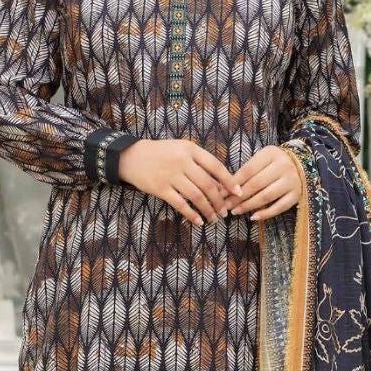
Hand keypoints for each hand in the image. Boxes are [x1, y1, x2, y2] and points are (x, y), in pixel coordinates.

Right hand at [117, 137, 242, 227]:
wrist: (132, 156)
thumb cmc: (162, 153)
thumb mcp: (181, 150)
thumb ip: (199, 163)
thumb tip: (219, 184)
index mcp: (190, 149)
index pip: (215, 166)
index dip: (229, 180)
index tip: (238, 192)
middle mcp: (182, 161)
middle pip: (208, 185)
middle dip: (219, 201)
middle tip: (225, 212)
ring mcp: (171, 175)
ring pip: (196, 196)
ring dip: (208, 210)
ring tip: (214, 218)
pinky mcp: (161, 189)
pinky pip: (181, 204)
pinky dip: (192, 215)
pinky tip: (198, 221)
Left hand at [228, 144, 302, 220]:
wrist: (302, 164)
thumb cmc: (274, 163)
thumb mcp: (261, 160)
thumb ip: (246, 171)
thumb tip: (224, 189)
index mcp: (271, 154)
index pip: (248, 170)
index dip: (233, 183)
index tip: (221, 193)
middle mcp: (283, 166)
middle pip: (256, 184)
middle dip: (238, 197)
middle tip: (226, 206)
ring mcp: (291, 181)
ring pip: (266, 196)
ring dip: (248, 206)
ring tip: (236, 211)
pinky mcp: (296, 195)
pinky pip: (279, 207)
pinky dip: (265, 213)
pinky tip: (253, 217)